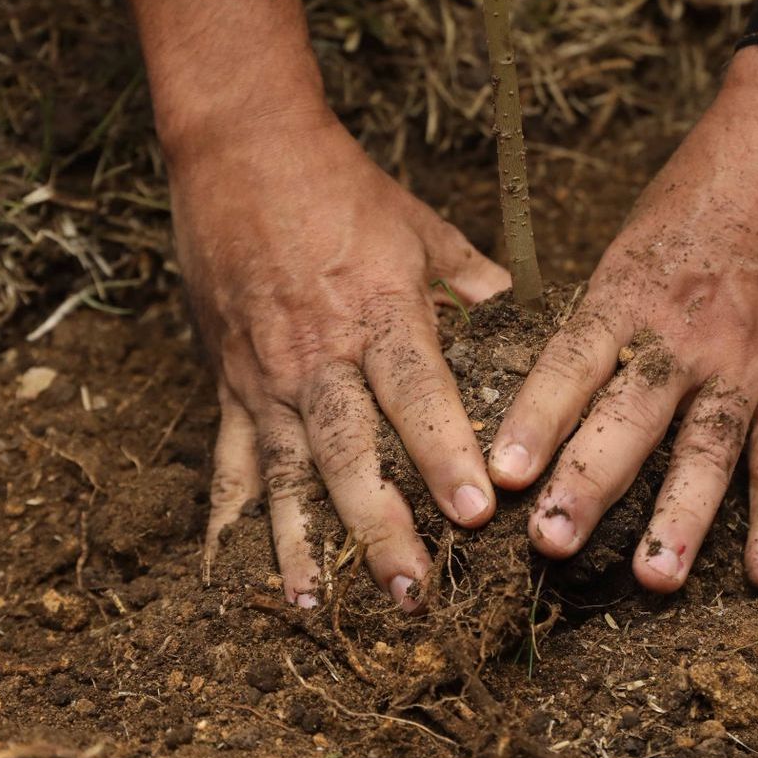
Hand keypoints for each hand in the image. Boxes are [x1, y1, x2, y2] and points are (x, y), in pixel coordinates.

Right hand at [177, 112, 508, 609]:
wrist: (240, 149)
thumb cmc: (343, 188)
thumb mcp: (422, 228)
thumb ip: (475, 286)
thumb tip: (531, 324)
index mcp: (378, 313)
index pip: (418, 394)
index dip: (447, 452)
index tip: (478, 511)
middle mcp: (318, 355)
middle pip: (351, 451)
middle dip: (381, 524)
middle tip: (411, 588)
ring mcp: (265, 376)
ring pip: (285, 473)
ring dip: (302, 544)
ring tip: (319, 608)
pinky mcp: (227, 385)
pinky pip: (226, 463)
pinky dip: (229, 523)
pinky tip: (234, 577)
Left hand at [488, 52, 757, 592]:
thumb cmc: (702, 190)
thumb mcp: (632, 239)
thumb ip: (600, 314)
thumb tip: (545, 382)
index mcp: (628, 293)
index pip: (571, 364)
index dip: (534, 420)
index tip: (498, 473)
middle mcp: (684, 334)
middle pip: (630, 419)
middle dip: (588, 483)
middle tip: (550, 541)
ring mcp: (747, 362)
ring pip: (708, 450)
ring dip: (681, 519)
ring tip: (653, 579)